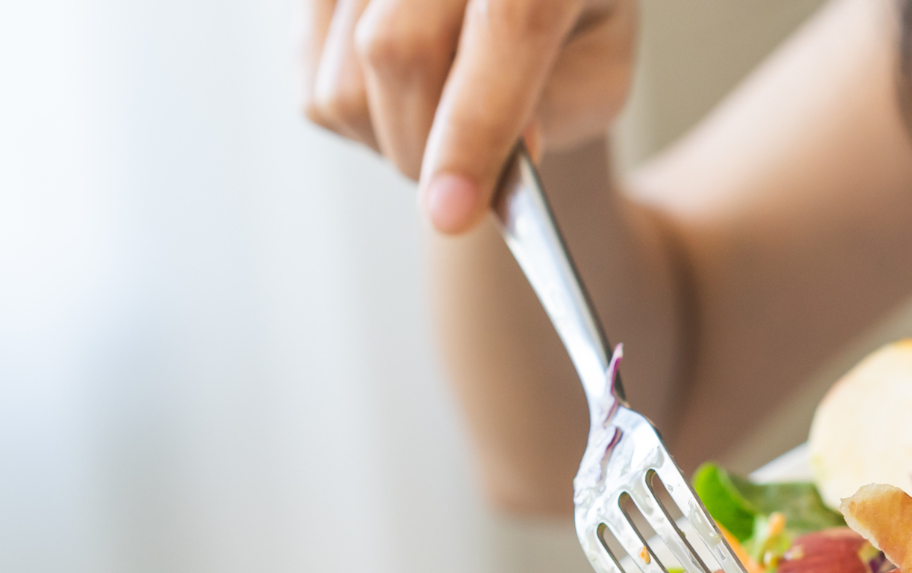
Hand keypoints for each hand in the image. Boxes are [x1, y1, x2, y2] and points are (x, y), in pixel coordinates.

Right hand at [300, 0, 638, 232]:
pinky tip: (402, 97)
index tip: (453, 212)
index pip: (507, 22)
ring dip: (393, 141)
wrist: (512, 1)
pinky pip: (313, 88)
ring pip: (346, 81)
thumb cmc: (569, 33)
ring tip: (443, 121)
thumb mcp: (598, 76)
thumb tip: (502, 151)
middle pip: (399, 51)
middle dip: (425, 150)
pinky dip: (359, 123)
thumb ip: (560, 108)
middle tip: (461, 187)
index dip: (476, 125)